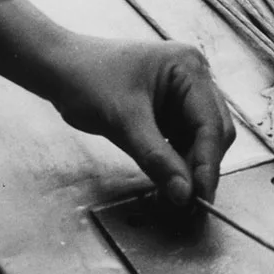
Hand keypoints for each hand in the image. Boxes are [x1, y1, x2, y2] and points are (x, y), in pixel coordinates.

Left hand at [35, 33, 233, 206]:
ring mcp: (183, 93)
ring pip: (201, 139)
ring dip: (191, 168)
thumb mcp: (123, 121)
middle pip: (213, 131)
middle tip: (188, 205)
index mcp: (189, 68)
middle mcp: (193, 78)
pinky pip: (183, 140)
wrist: (60, 68)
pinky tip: (167, 182)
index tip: (199, 198)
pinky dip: (177, 162)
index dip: (208, 164)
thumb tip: (184, 194)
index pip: (210, 123)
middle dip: (202, 167)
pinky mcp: (170, 109)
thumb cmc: (88, 81)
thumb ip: (156, 158)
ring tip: (175, 198)